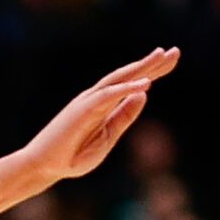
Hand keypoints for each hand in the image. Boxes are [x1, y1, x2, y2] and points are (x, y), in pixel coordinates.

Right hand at [12, 48, 177, 186]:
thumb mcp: (107, 138)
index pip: (131, 85)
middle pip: (128, 76)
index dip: (152, 72)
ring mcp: (88, 102)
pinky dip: (126, 89)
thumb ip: (124, 117)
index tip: (171, 60)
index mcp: (105, 106)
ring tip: (162, 56)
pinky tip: (146, 84)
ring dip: (141, 68)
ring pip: (119, 79)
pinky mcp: (82, 110)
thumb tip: (144, 94)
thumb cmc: (72, 157)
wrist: (45, 167)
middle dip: (152, 64)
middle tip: (175, 52)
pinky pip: (108, 95)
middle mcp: (97, 98)